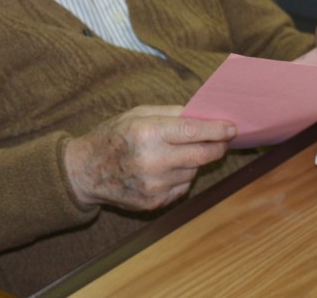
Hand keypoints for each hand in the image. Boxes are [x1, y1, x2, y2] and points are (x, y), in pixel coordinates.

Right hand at [64, 106, 235, 210]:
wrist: (85, 171)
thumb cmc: (113, 136)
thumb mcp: (137, 114)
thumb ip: (170, 113)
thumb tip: (202, 115)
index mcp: (147, 133)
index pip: (193, 132)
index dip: (217, 130)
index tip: (232, 128)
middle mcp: (152, 161)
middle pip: (200, 155)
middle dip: (217, 146)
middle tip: (223, 140)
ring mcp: (153, 185)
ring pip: (193, 172)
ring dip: (194, 161)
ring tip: (178, 152)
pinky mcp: (153, 203)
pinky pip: (181, 188)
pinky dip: (181, 176)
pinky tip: (166, 168)